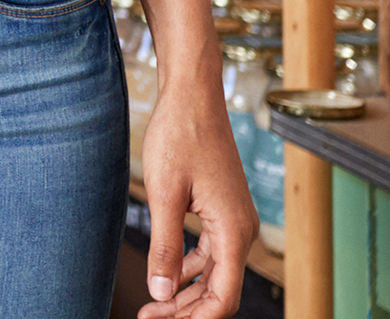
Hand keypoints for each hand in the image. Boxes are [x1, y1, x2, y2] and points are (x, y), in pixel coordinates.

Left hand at [138, 78, 257, 318]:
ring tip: (154, 305)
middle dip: (186, 310)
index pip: (223, 297)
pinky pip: (210, 251)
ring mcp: (233, 217)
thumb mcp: (165, 193)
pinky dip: (190, 267)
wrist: (192, 93)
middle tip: (149, 318)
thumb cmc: (180, 134)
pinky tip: (169, 275)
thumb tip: (160, 292)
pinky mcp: (222, 207)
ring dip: (186, 291)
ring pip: (213, 272)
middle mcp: (240, 227)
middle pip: (219, 289)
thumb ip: (164, 247)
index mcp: (233, 230)